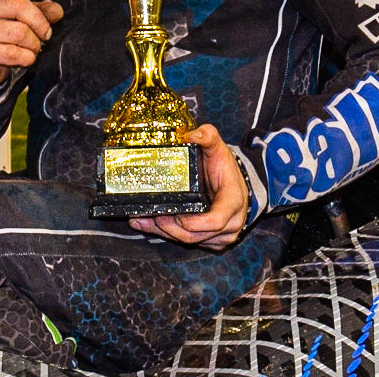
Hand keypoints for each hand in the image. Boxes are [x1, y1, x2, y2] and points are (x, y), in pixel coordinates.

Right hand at [0, 0, 63, 86]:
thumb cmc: (8, 36)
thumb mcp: (26, 21)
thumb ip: (42, 12)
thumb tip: (57, 12)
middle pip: (20, 6)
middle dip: (39, 23)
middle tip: (44, 35)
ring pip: (21, 33)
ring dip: (33, 45)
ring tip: (29, 48)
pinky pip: (17, 53)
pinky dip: (26, 59)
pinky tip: (20, 59)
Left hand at [128, 124, 248, 250]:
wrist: (236, 184)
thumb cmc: (226, 168)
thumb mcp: (219, 148)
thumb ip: (208, 136)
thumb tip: (190, 134)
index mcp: (232, 202)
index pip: (215, 221)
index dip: (193, 222)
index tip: (176, 215)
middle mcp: (230, 224)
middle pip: (196, 235)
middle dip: (170, 228)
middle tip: (150, 215)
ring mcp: (221, 237)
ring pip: (190, 241)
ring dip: (164, 233)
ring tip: (142, 219)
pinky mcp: (211, 242)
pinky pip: (189, 243)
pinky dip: (167, 235)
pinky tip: (147, 224)